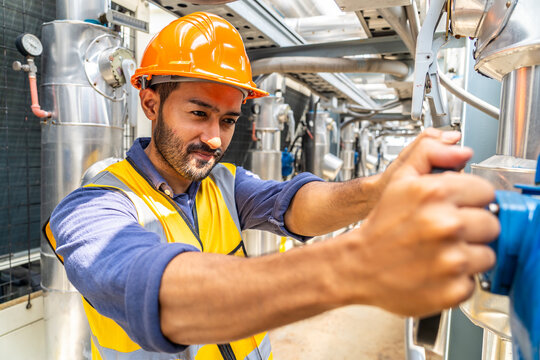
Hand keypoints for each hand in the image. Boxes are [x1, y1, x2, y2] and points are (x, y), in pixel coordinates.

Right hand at [336, 131, 499, 316]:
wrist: (358, 266)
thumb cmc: (381, 226)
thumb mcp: (398, 179)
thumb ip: (429, 152)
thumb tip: (462, 150)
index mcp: (435, 194)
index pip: (485, 192)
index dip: (470, 200)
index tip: (457, 208)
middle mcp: (446, 225)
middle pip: (491, 224)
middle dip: (471, 228)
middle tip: (446, 232)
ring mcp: (451, 260)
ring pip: (487, 254)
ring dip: (468, 254)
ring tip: (440, 252)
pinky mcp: (452, 289)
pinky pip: (473, 280)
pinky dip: (458, 279)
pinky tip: (436, 271)